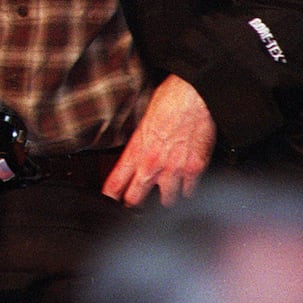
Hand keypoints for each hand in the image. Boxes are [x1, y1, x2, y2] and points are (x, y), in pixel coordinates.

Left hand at [102, 74, 214, 206]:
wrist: (193, 97)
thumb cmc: (169, 102)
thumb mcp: (144, 122)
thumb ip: (141, 142)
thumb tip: (139, 152)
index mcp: (137, 150)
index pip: (116, 180)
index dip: (110, 194)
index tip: (108, 200)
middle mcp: (153, 163)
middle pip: (136, 197)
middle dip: (134, 202)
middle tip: (133, 205)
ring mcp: (174, 169)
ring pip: (167, 199)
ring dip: (166, 198)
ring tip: (164, 198)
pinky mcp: (194, 169)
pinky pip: (190, 190)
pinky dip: (188, 190)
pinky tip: (186, 188)